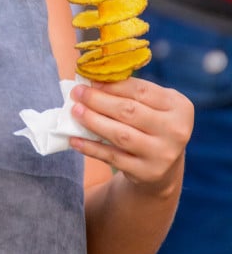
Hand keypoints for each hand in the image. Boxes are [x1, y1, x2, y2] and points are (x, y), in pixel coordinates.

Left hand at [69, 77, 193, 194]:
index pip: (141, 91)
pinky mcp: (146, 173)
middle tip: (77, 93)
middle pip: (130, 111)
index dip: (113, 85)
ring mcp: (162, 154)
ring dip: (93, 121)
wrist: (164, 164)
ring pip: (120, 135)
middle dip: (99, 100)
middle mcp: (176, 131)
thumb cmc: (152, 123)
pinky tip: (74, 139)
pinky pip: (113, 157)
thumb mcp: (153, 105)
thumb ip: (130, 91)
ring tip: (75, 111)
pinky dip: (91, 147)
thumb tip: (93, 80)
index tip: (90, 80)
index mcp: (180, 107)